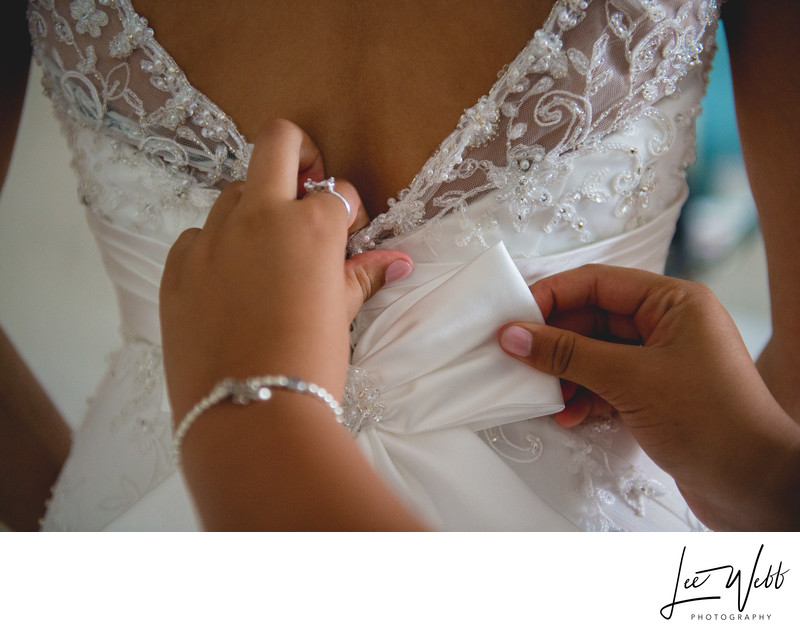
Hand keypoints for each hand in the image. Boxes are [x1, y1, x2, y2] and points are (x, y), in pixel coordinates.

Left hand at [160, 119, 412, 422]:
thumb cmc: (311, 363)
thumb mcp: (342, 313)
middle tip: (307, 187)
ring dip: (257, 208)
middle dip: (300, 153)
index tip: (348, 236)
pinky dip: (217, 247)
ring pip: (234, 191)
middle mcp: (259, 216)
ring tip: (267, 252)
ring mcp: (211, 238)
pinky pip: (198, 236)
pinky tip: (229, 284)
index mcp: (309, 226)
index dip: (348, 211)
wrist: (251, 412)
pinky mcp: (178, 266)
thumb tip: (399, 260)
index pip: (337, 191)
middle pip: (277, 142)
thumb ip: (365, 275)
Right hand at [498, 264, 799, 529]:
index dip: (552, 296)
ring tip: (544, 395)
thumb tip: (516, 335)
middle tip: (518, 358)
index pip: (598, 283)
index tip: (514, 317)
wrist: (754, 486)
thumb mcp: (630, 379)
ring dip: (566, 374)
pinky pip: (605, 384)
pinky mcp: (654, 395)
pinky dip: (583, 397)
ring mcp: (660, 362)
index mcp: (672, 302)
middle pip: (593, 320)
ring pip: (595, 355)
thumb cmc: (713, 421)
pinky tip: (570, 415)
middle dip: (555, 342)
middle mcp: (667, 326)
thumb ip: (568, 354)